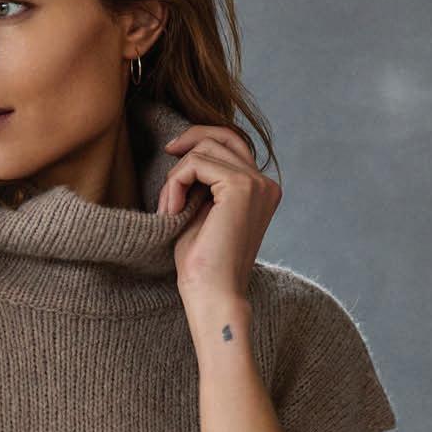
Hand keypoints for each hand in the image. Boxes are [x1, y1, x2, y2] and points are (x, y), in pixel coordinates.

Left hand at [156, 123, 282, 302]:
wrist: (213, 295)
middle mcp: (266, 183)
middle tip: (165, 161)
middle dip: (187, 146)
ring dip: (177, 176)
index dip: (198, 141)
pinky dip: (175, 183)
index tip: (171, 154)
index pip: (231, 144)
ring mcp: (257, 183)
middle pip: (222, 136)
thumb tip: (187, 148)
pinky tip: (172, 211)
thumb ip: (203, 181)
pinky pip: (196, 163)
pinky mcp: (241, 186)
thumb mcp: (202, 211)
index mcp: (261, 190)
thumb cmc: (203, 264)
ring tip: (169, 208)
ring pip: (205, 149)